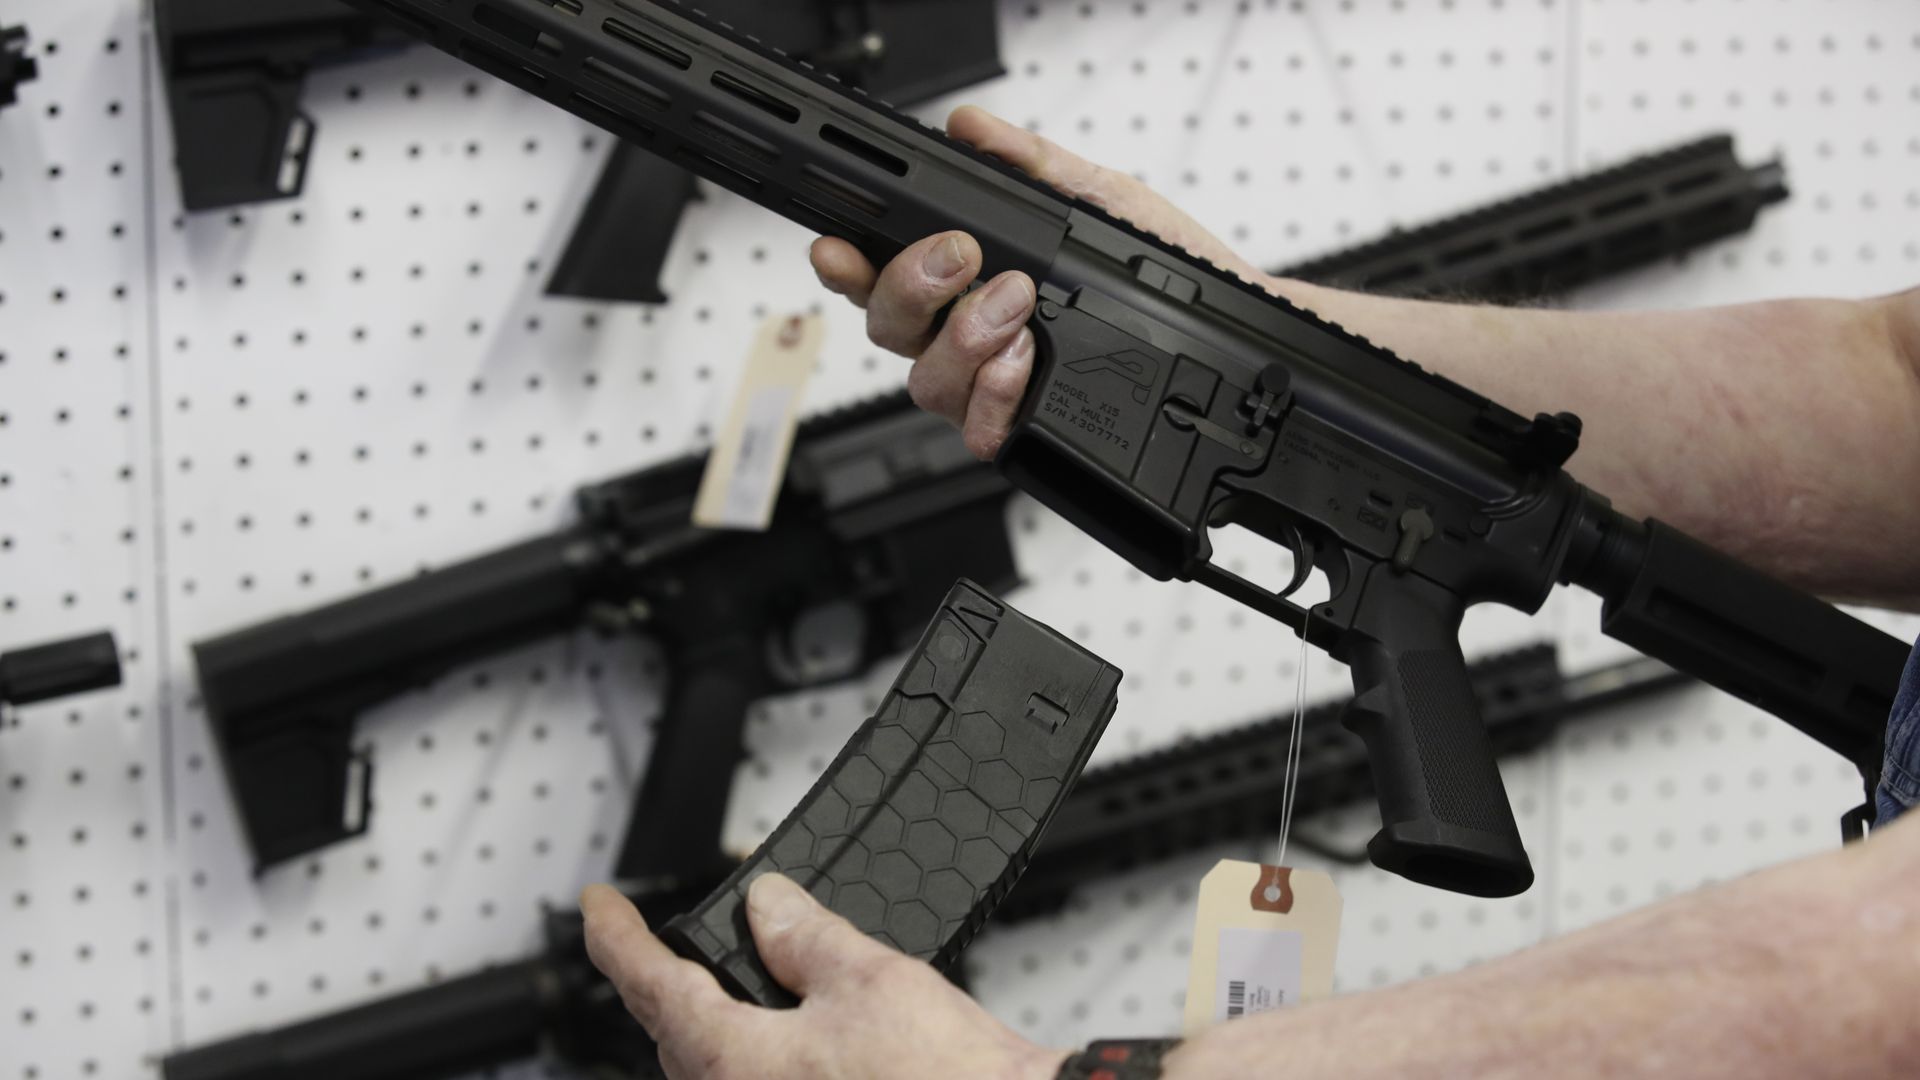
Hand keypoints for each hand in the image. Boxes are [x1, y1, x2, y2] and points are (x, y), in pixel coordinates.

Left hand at [581, 876, 1064, 1079]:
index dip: (616, 938)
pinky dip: (768, 1061)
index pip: (649, 985)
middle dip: (680, 985)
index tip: (599, 907)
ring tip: (765, 984)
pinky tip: (811, 1041)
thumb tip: (768, 906)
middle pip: (681, 1037)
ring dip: (730, 1028)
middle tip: (687, 938)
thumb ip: (804, 936)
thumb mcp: (871, 978)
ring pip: (722, 1071)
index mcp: (730, 1064)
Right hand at [811, 105, 1274, 458]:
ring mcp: (996, 390)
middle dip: (911, 288)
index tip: (840, 245)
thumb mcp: (1102, 200)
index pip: (881, 276)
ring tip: (1015, 307)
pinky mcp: (1030, 431)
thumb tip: (973, 129)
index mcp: (969, 282)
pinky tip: (1025, 363)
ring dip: (962, 339)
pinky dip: (994, 397)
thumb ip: (1034, 166)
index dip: (848, 265)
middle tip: (962, 256)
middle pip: (888, 329)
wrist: (1238, 329)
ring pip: (925, 383)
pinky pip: (977, 433)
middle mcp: (968, 341)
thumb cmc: (1171, 268)